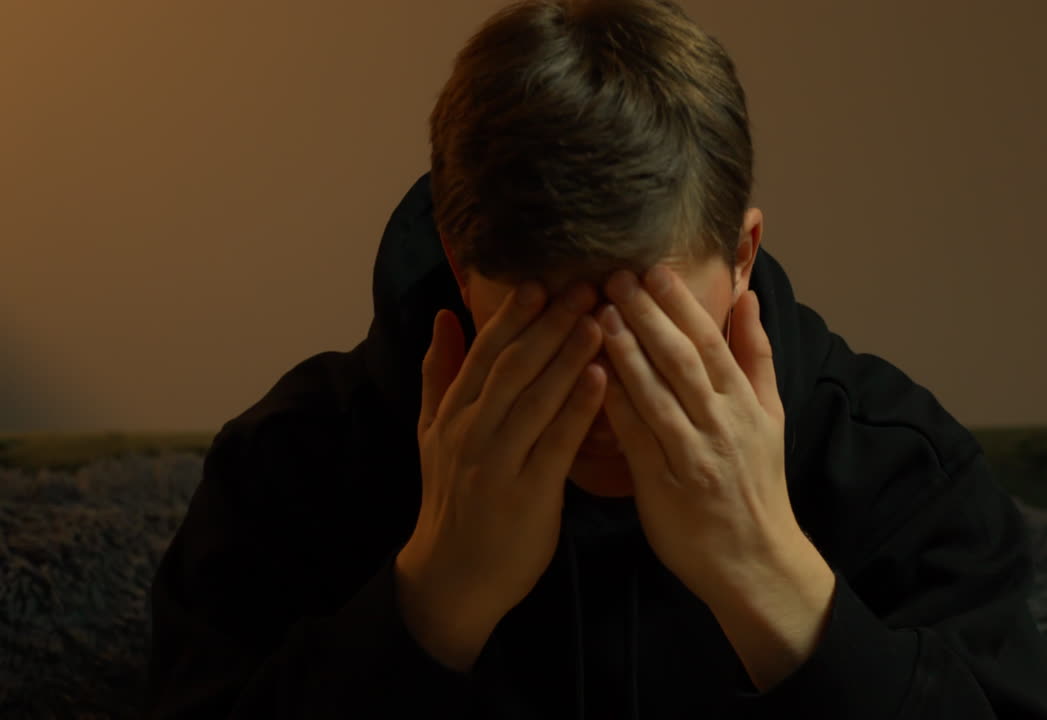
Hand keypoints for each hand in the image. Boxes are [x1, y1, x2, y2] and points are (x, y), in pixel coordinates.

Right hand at [395, 279, 604, 670]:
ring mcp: (497, 463)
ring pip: (534, 399)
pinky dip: (578, 409)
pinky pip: (555, 444)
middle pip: (512, 366)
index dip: (512, 316)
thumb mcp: (432, 434)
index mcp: (453, 414)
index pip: (484, 353)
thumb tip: (444, 315)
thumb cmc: (453, 499)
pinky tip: (603, 379)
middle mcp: (471, 432)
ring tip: (600, 319)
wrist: (452, 577)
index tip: (541, 280)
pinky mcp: (527, 494)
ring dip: (568, 356)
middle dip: (549, 324)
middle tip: (586, 287)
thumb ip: (440, 374)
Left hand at [594, 267, 800, 605]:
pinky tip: (589, 374)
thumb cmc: (757, 485)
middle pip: (682, 359)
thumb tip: (749, 298)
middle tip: (615, 277)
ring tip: (596, 313)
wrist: (755, 561)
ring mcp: (692, 454)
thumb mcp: (771, 417)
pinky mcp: (663, 485)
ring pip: (657, 394)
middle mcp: (721, 423)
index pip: (711, 342)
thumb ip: (756, 356)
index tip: (654, 270)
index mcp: (744, 404)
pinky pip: (635, 436)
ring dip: (626, 351)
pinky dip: (614, 403)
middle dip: (648, 315)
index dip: (682, 305)